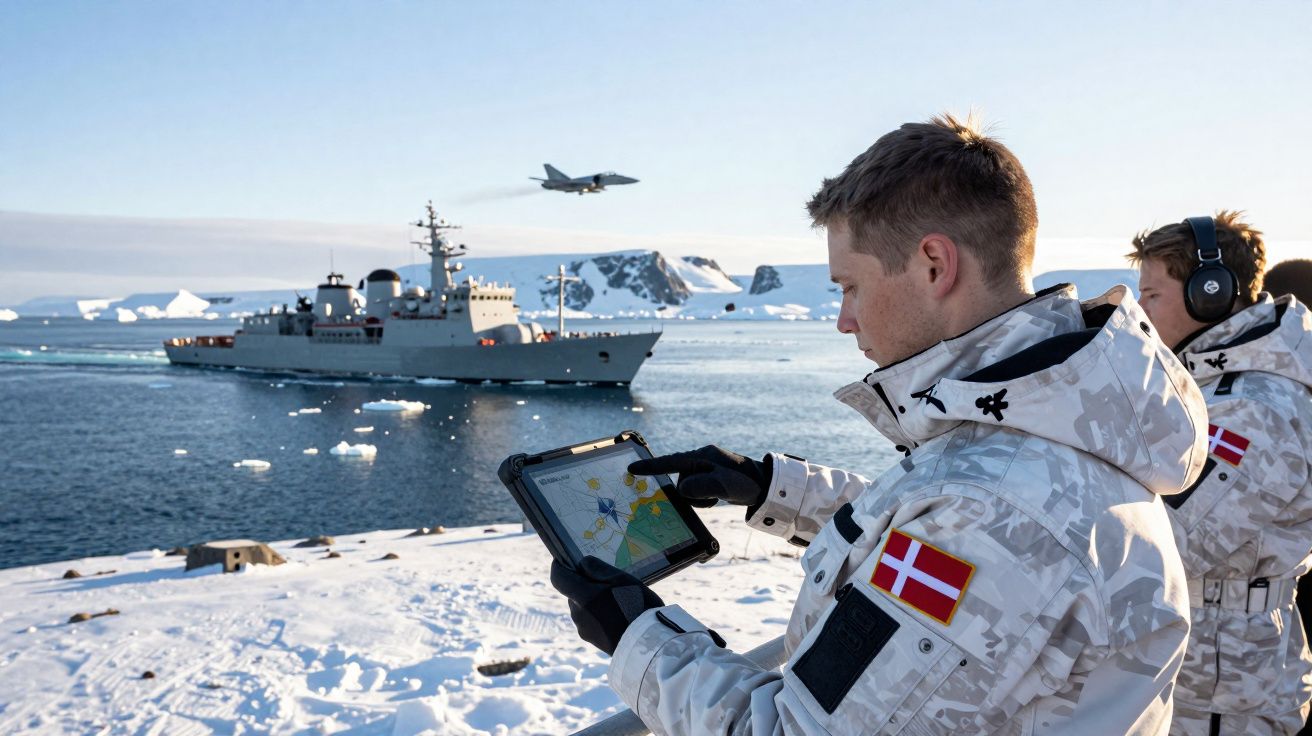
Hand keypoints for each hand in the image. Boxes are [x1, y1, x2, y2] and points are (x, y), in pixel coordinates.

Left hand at [550, 556, 664, 655]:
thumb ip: (598, 568)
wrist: (648, 644)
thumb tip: (582, 564)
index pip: (558, 578)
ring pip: (582, 607)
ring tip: (617, 599)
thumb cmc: (637, 605)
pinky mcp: (592, 640)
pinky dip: (598, 614)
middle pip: (573, 592)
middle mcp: (578, 614)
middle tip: (607, 581)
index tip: (566, 559)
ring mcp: (584, 629)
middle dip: (584, 584)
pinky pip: (590, 621)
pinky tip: (618, 614)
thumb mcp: (621, 578)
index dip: (559, 566)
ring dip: (592, 600)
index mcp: (582, 597)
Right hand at [628, 445, 771, 508]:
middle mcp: (702, 459)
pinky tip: (716, 498)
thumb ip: (701, 486)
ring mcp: (706, 468)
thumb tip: (682, 489)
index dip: (650, 467)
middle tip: (711, 497)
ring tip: (716, 498)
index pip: (671, 461)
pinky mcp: (711, 477)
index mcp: (702, 456)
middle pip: (680, 479)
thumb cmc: (747, 483)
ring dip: (698, 497)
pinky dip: (703, 497)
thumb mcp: (724, 485)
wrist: (767, 486)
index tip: (631, 469)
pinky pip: (696, 489)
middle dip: (690, 492)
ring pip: (687, 487)